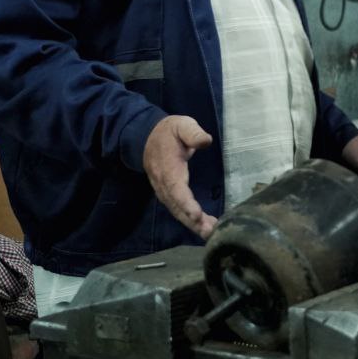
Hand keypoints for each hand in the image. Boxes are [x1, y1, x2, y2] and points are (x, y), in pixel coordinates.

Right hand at [144, 116, 217, 239]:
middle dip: (193, 221)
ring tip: (210, 233)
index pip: (176, 189)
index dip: (186, 203)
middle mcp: (164, 183)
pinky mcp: (168, 194)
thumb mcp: (182, 125)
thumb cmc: (169, 132)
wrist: (147, 137)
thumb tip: (206, 141)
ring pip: (178, 211)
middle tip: (211, 231)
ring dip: (193, 224)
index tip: (196, 215)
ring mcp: (164, 190)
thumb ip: (193, 133)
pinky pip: (178, 209)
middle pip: (178, 206)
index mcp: (168, 168)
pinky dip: (189, 220)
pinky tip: (203, 227)